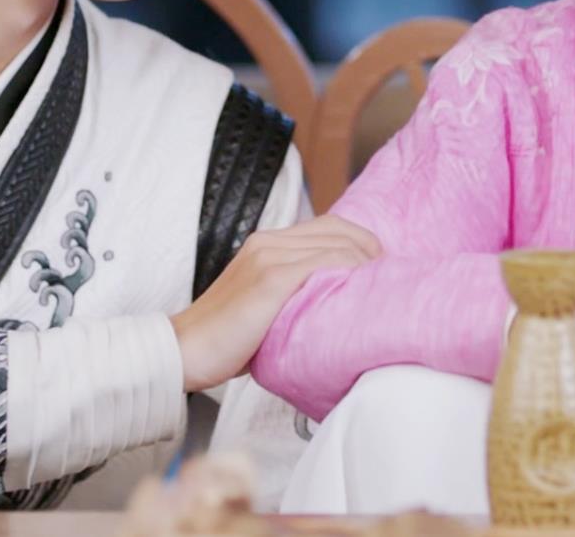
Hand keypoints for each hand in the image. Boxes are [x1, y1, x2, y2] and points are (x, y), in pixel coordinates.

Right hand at [169, 214, 380, 391]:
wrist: (185, 350)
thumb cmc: (225, 337)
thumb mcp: (261, 301)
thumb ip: (290, 289)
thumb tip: (333, 300)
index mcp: (265, 242)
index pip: (329, 224)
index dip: (361, 240)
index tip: (379, 267)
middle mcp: (267, 242)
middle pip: (338, 229)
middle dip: (371, 249)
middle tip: (389, 276)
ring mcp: (268, 257)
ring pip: (336, 244)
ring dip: (366, 263)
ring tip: (380, 286)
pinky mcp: (269, 278)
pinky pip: (323, 263)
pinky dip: (349, 271)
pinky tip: (358, 289)